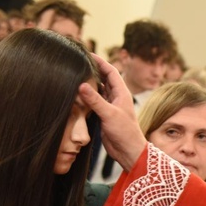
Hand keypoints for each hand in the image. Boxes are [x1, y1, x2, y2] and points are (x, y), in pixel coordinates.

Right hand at [79, 56, 146, 171]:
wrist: (129, 151)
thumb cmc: (125, 133)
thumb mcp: (109, 114)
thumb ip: (95, 100)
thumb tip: (82, 84)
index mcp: (122, 93)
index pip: (111, 72)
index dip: (100, 62)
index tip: (88, 54)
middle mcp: (117, 97)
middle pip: (104, 78)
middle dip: (94, 69)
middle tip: (79, 62)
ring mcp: (110, 106)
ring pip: (99, 90)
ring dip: (90, 83)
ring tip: (76, 74)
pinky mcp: (105, 115)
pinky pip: (95, 102)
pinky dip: (88, 96)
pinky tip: (78, 94)